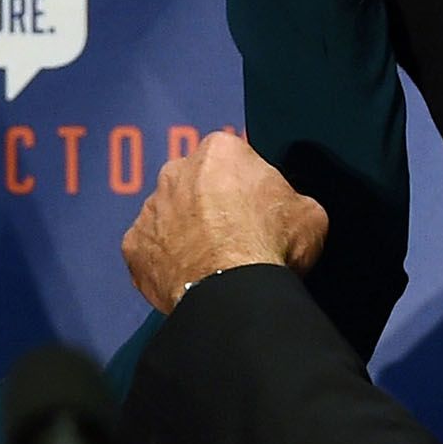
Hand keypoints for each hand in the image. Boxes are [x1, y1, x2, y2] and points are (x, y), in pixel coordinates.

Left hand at [121, 132, 328, 313]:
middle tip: (232, 235)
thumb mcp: (309, 213)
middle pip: (193, 182)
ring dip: (184, 232)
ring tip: (210, 262)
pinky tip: (189, 278)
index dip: (246, 185)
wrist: (234, 292)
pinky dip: (165, 262)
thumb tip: (287, 209)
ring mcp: (150, 208)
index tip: (255, 209)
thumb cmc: (271, 245)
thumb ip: (290, 198)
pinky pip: (150, 250)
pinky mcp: (133, 245)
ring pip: (168, 215)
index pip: (232, 159)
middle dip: (208, 203)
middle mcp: (176, 171)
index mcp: (219, 151)